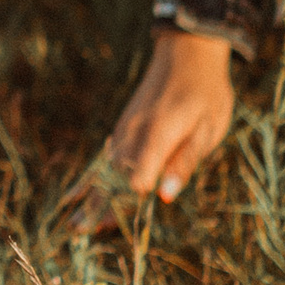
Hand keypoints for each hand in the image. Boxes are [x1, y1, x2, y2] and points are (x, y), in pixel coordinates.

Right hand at [63, 29, 236, 232]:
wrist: (188, 51)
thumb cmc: (206, 92)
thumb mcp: (208, 128)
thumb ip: (185, 162)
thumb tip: (165, 196)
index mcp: (156, 136)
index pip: (135, 180)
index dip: (128, 204)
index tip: (120, 227)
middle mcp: (133, 134)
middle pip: (113, 177)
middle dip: (99, 206)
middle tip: (82, 233)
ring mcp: (125, 129)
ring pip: (105, 168)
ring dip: (92, 196)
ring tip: (76, 224)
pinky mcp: (124, 126)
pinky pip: (105, 157)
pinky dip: (92, 177)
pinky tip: (78, 192)